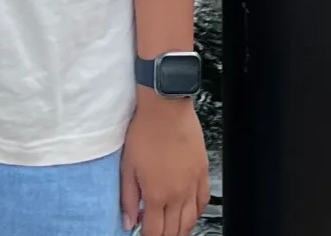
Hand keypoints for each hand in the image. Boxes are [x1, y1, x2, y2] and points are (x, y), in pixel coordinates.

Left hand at [120, 95, 209, 235]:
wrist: (166, 107)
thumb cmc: (145, 132)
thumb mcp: (127, 165)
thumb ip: (128, 197)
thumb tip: (128, 221)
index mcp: (157, 194)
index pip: (155, 232)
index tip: (143, 234)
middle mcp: (178, 194)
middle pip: (174, 230)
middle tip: (156, 232)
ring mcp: (192, 184)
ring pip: (190, 221)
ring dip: (180, 230)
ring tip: (171, 229)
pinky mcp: (202, 172)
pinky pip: (203, 202)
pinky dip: (196, 213)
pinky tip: (189, 213)